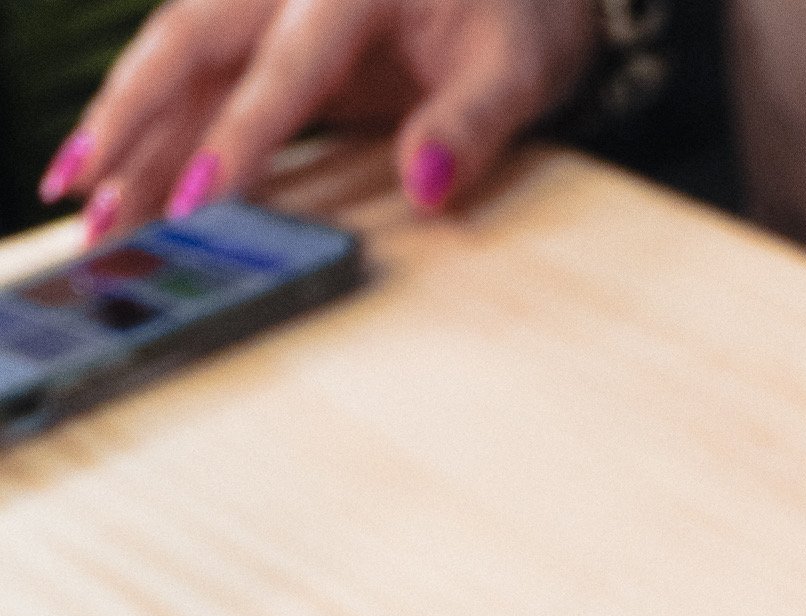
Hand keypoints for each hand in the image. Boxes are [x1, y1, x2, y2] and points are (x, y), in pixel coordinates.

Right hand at [39, 0, 595, 240]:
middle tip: (87, 196)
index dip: (240, 137)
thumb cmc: (520, 15)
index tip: (200, 200)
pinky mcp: (267, 30)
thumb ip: (472, 124)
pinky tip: (125, 179)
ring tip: (81, 203)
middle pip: (192, 42)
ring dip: (128, 128)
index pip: (285, 67)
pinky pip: (201, 76)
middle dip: (133, 119)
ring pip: (181, 58)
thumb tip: (430, 186)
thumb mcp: (521, 68)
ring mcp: (270, 1)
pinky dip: (159, 127)